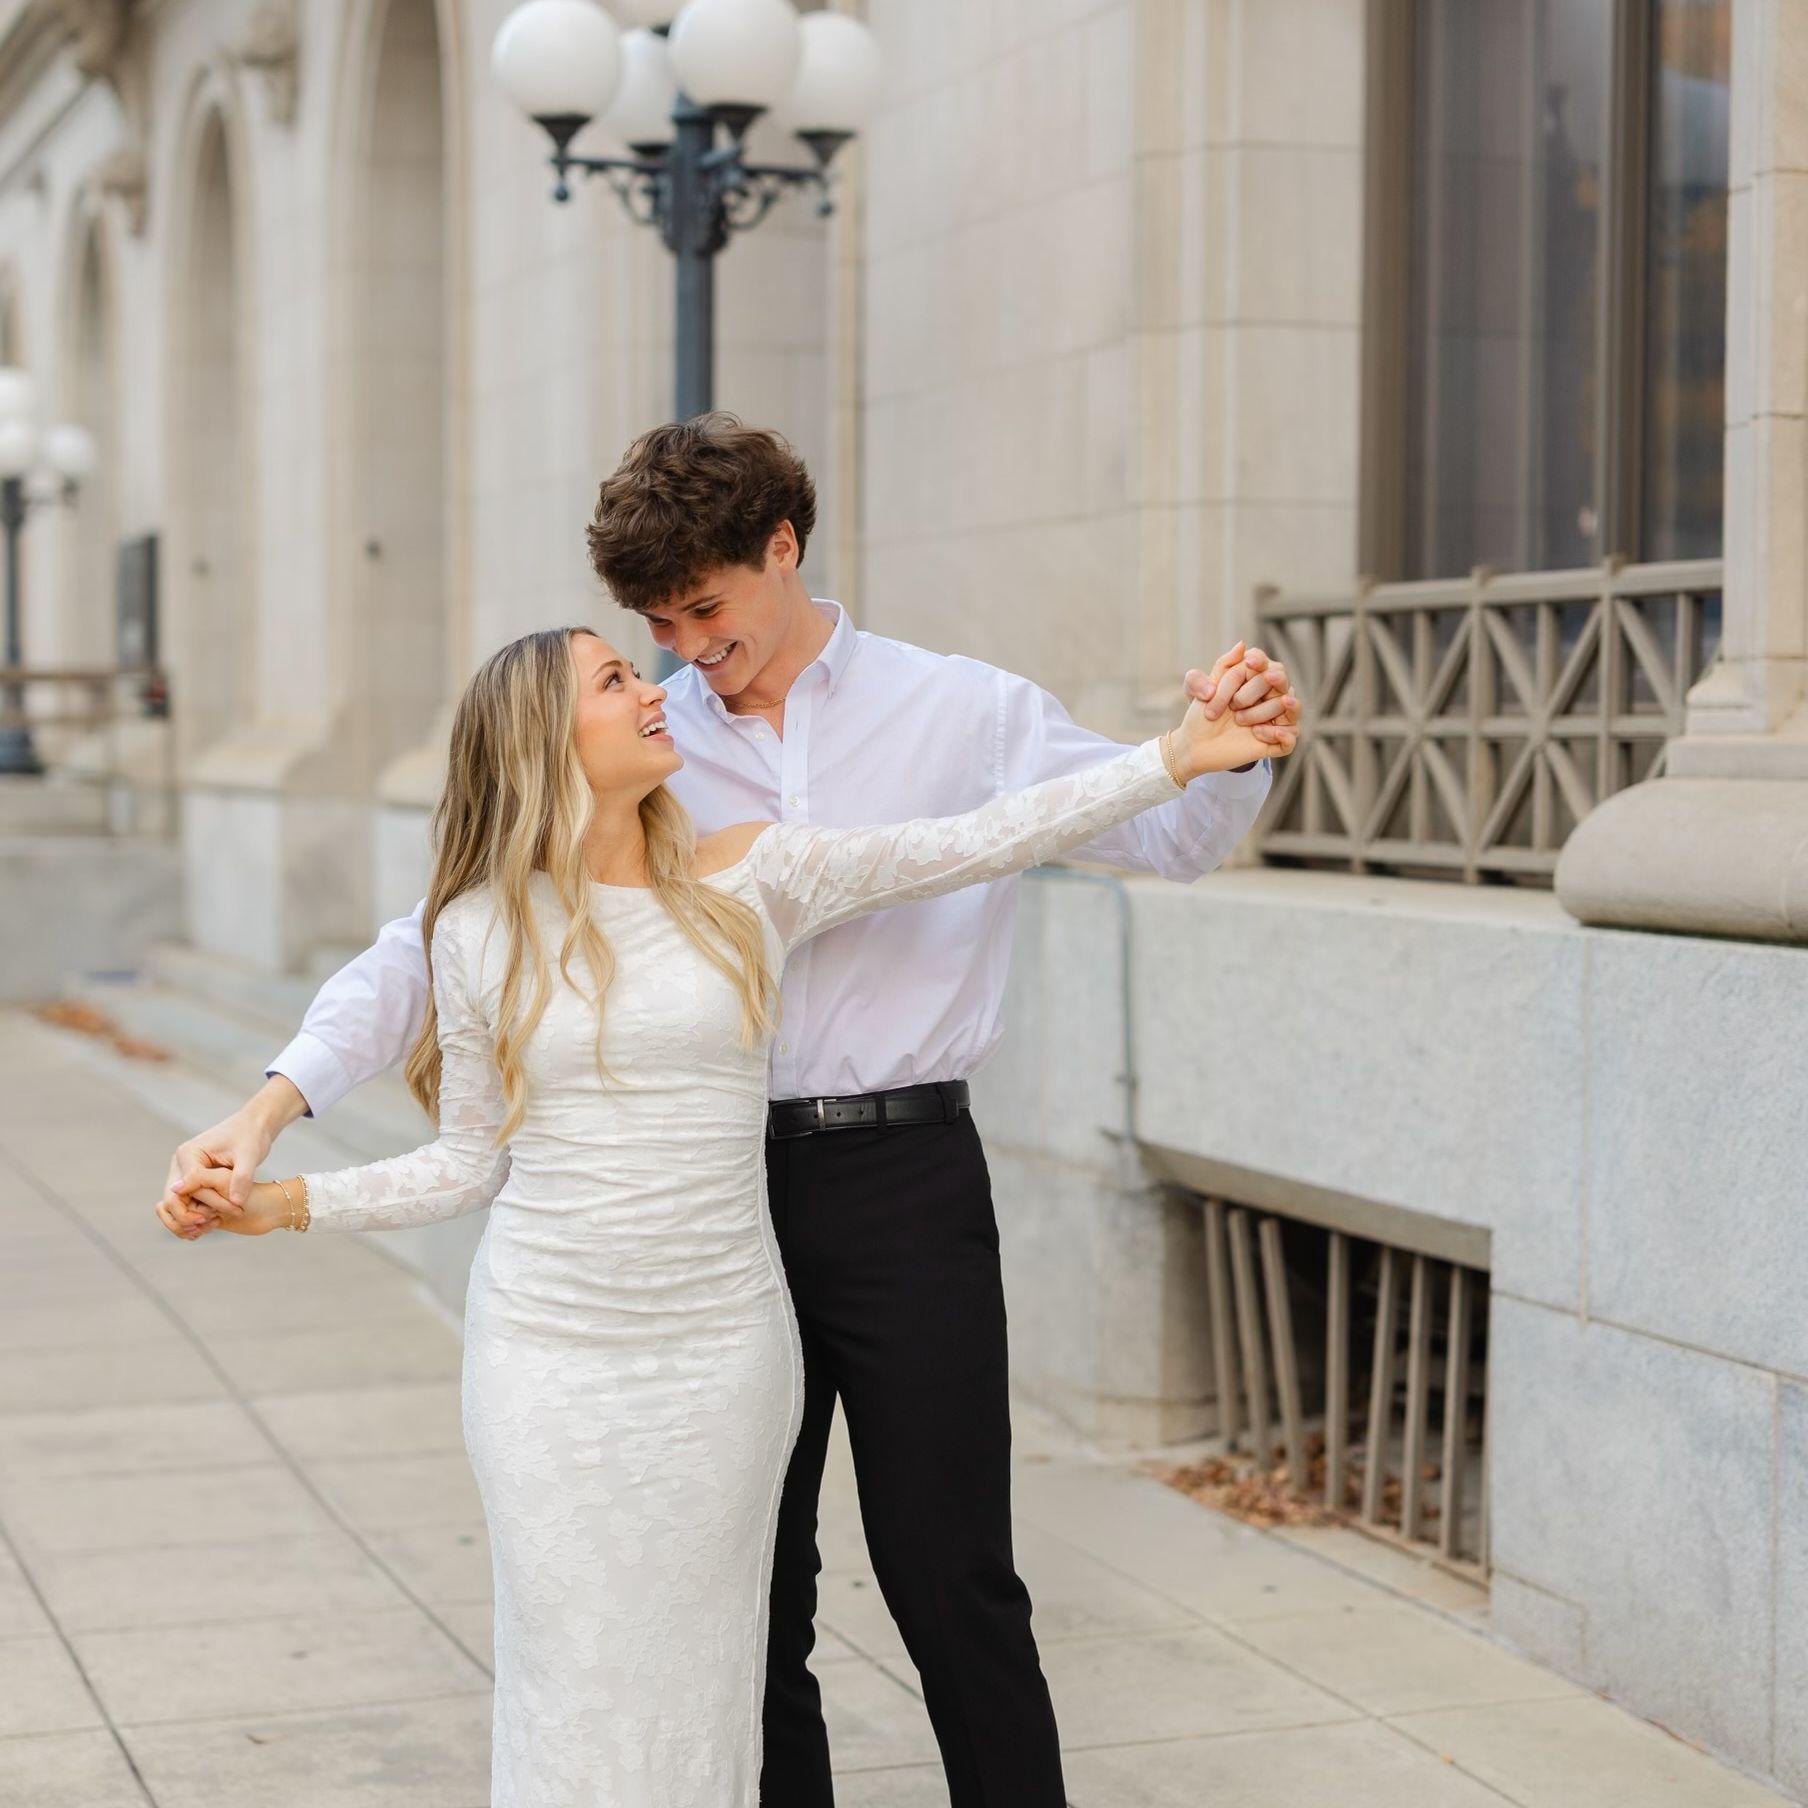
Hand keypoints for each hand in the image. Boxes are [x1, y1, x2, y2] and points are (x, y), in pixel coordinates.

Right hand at [159, 1076, 305, 1232]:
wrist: (253, 1126)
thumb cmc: (251, 1137)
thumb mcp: (250, 1155)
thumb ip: (242, 1177)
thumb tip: (235, 1201)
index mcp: (189, 1154)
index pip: (185, 1187)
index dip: (200, 1205)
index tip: (217, 1216)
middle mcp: (180, 1163)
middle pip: (173, 1198)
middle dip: (189, 1216)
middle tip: (212, 1225)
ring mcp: (184, 1172)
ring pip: (176, 1203)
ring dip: (189, 1218)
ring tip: (211, 1227)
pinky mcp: (192, 1180)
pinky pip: (186, 1202)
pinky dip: (194, 1215)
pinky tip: (212, 1224)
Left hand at [1169, 642, 1300, 778]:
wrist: (1196, 743)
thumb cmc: (1202, 712)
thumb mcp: (1202, 686)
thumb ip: (1221, 665)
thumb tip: (1241, 645)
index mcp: (1254, 678)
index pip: (1264, 662)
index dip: (1259, 661)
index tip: (1248, 663)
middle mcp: (1270, 694)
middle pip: (1279, 680)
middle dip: (1251, 692)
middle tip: (1233, 706)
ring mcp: (1275, 717)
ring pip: (1290, 705)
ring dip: (1263, 712)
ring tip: (1240, 721)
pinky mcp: (1276, 740)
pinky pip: (1292, 734)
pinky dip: (1280, 734)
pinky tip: (1258, 732)